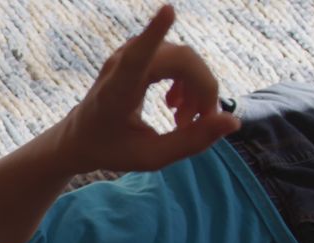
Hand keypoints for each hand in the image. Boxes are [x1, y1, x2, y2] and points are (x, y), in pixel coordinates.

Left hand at [56, 4, 240, 173]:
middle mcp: (120, 66)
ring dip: (195, 88)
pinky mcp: (137, 53)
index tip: (168, 11)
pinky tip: (176, 106)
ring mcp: (127, 54)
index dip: (155, 34)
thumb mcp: (151, 158)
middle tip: (200, 123)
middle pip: (180, 59)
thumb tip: (233, 121)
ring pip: (183, 57)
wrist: (80, 137)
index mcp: (116, 93)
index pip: (136, 58)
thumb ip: (191, 142)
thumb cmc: (111, 149)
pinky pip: (176, 57)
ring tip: (183, 120)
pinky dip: (186, 82)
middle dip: (202, 89)